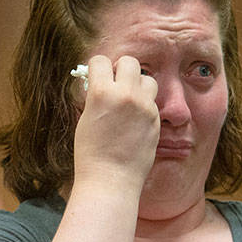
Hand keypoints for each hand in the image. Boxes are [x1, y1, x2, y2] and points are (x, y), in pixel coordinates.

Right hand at [72, 54, 158, 190]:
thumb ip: (95, 97)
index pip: (101, 61)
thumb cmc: (91, 153)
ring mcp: (144, 107)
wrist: (111, 180)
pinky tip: (134, 121)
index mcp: (102, 93)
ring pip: (147, 79)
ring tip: (128, 100)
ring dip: (137, 84)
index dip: (97, 68)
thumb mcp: (86, 119)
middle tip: (115, 83)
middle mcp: (126, 95)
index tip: (96, 76)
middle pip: (129, 62)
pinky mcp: (155, 120)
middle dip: (120, 69)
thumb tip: (99, 83)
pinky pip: (151, 101)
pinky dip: (143, 105)